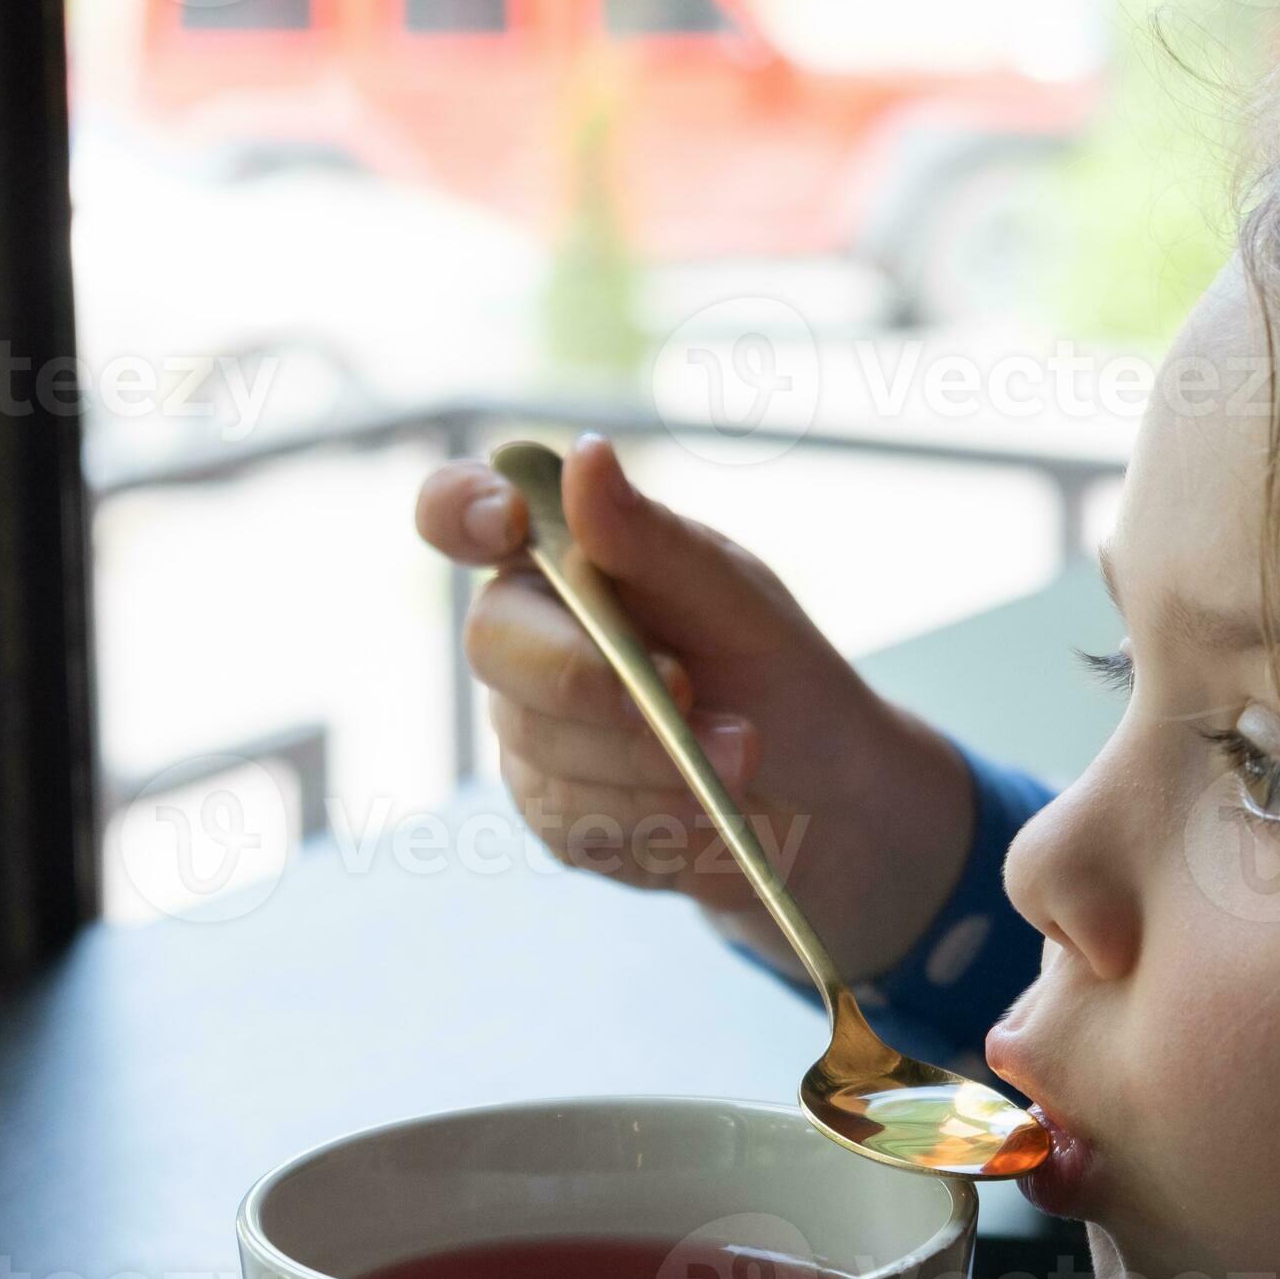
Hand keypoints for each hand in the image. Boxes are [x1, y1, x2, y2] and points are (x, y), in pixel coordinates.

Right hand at [414, 435, 978, 984]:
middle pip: (494, 645)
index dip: (457, 507)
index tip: (504, 519)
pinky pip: (577, 822)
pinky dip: (656, 817)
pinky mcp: (555, 814)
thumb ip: (651, 539)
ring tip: (743, 755)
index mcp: (554, 557)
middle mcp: (521, 639)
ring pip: (544, 747)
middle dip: (590, 676)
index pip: (456, 512)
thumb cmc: (770, 667)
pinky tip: (709, 808)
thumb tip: (584, 456)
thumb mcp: (732, 594)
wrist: (823, 790)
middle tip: (684, 692)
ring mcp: (528, 732)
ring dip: (650, 759)